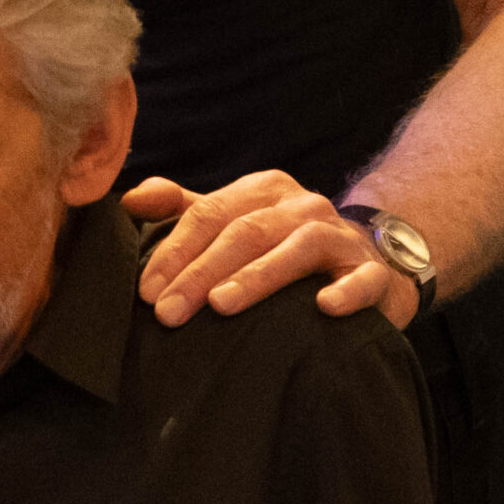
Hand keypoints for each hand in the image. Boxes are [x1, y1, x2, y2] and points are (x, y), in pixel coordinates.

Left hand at [124, 171, 418, 330]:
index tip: (145, 290)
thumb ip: (184, 210)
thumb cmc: (283, 246)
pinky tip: (324, 308)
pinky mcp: (374, 272)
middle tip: (168, 312)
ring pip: (296, 249)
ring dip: (257, 277)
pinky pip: (362, 279)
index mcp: (262, 191)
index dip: (174, 251)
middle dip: (200, 272)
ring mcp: (340, 237)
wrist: (368, 262)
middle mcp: (302, 206)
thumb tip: (130, 201)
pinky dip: (345, 292)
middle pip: (244, 232)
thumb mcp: (234, 220)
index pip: (209, 213)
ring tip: (222, 305)